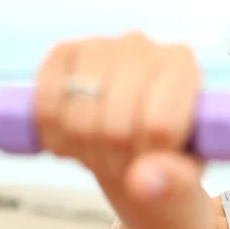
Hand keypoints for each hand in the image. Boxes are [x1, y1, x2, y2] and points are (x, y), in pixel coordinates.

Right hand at [34, 31, 202, 203]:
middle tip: (126, 165)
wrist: (136, 149)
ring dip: (86, 152)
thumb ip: (176, 183)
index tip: (152, 165)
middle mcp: (143, 45)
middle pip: (115, 127)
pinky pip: (45, 108)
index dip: (147, 160)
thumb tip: (142, 181)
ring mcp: (99, 45)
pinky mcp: (62, 54)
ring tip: (104, 153)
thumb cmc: (168, 162)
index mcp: (182, 65)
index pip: (158, 126)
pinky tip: (73, 141)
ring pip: (77, 120)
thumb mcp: (184, 180)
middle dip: (117, 161)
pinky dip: (54, 137)